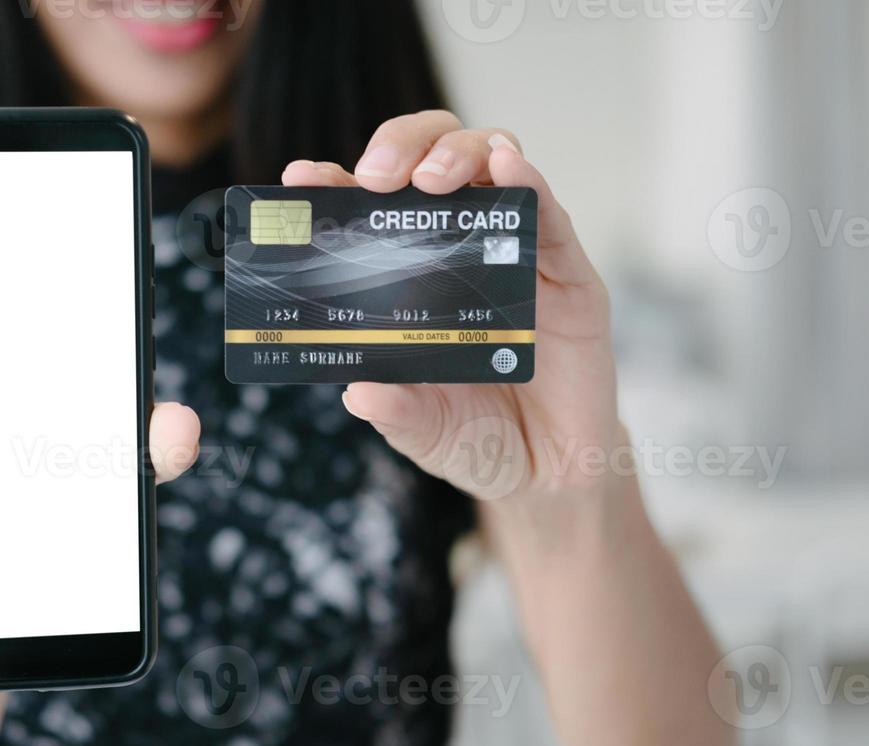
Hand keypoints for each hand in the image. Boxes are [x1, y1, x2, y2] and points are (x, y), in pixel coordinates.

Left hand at [282, 111, 618, 507]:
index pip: (367, 210)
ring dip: (456, 154)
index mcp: (409, 277)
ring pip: (489, 161)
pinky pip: (549, 213)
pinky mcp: (567, 273)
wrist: (549, 476)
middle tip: (374, 178)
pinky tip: (510, 168)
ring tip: (430, 182)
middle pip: (429, 157)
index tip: (300, 181)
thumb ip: (394, 412)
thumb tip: (358, 391)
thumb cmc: (477, 439)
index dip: (333, 186)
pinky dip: (528, 180)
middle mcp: (460, 250)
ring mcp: (514, 253)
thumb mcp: (423, 432)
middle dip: (399, 146)